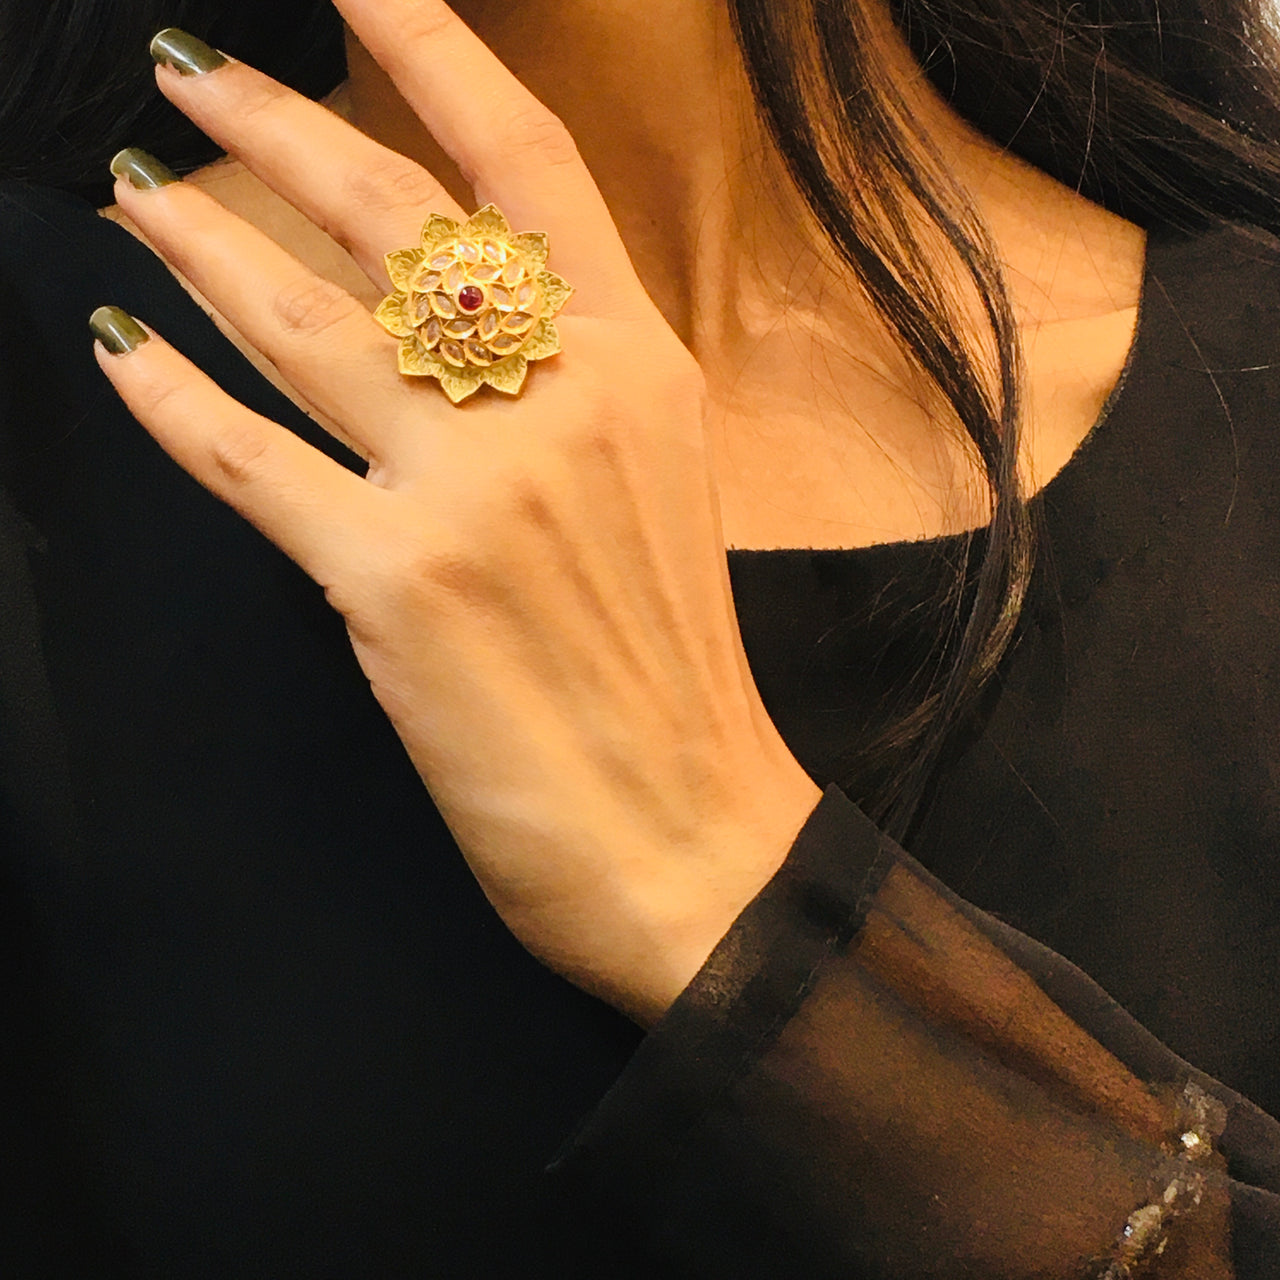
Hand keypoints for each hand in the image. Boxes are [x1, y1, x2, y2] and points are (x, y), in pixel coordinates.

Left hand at [94, 0, 821, 1026]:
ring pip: (303, 318)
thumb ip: (577, 393)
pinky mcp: (395, 580)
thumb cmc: (677, 674)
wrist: (692, 832)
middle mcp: (560, 398)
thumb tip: (465, 324)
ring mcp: (474, 485)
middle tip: (189, 73)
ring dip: (200, 242)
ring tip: (136, 195)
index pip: (529, 165)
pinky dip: (171, 404)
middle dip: (274, 123)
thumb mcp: (660, 495)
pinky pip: (248, 461)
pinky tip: (122, 355)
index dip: (434, 53)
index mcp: (641, 367)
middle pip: (394, 215)